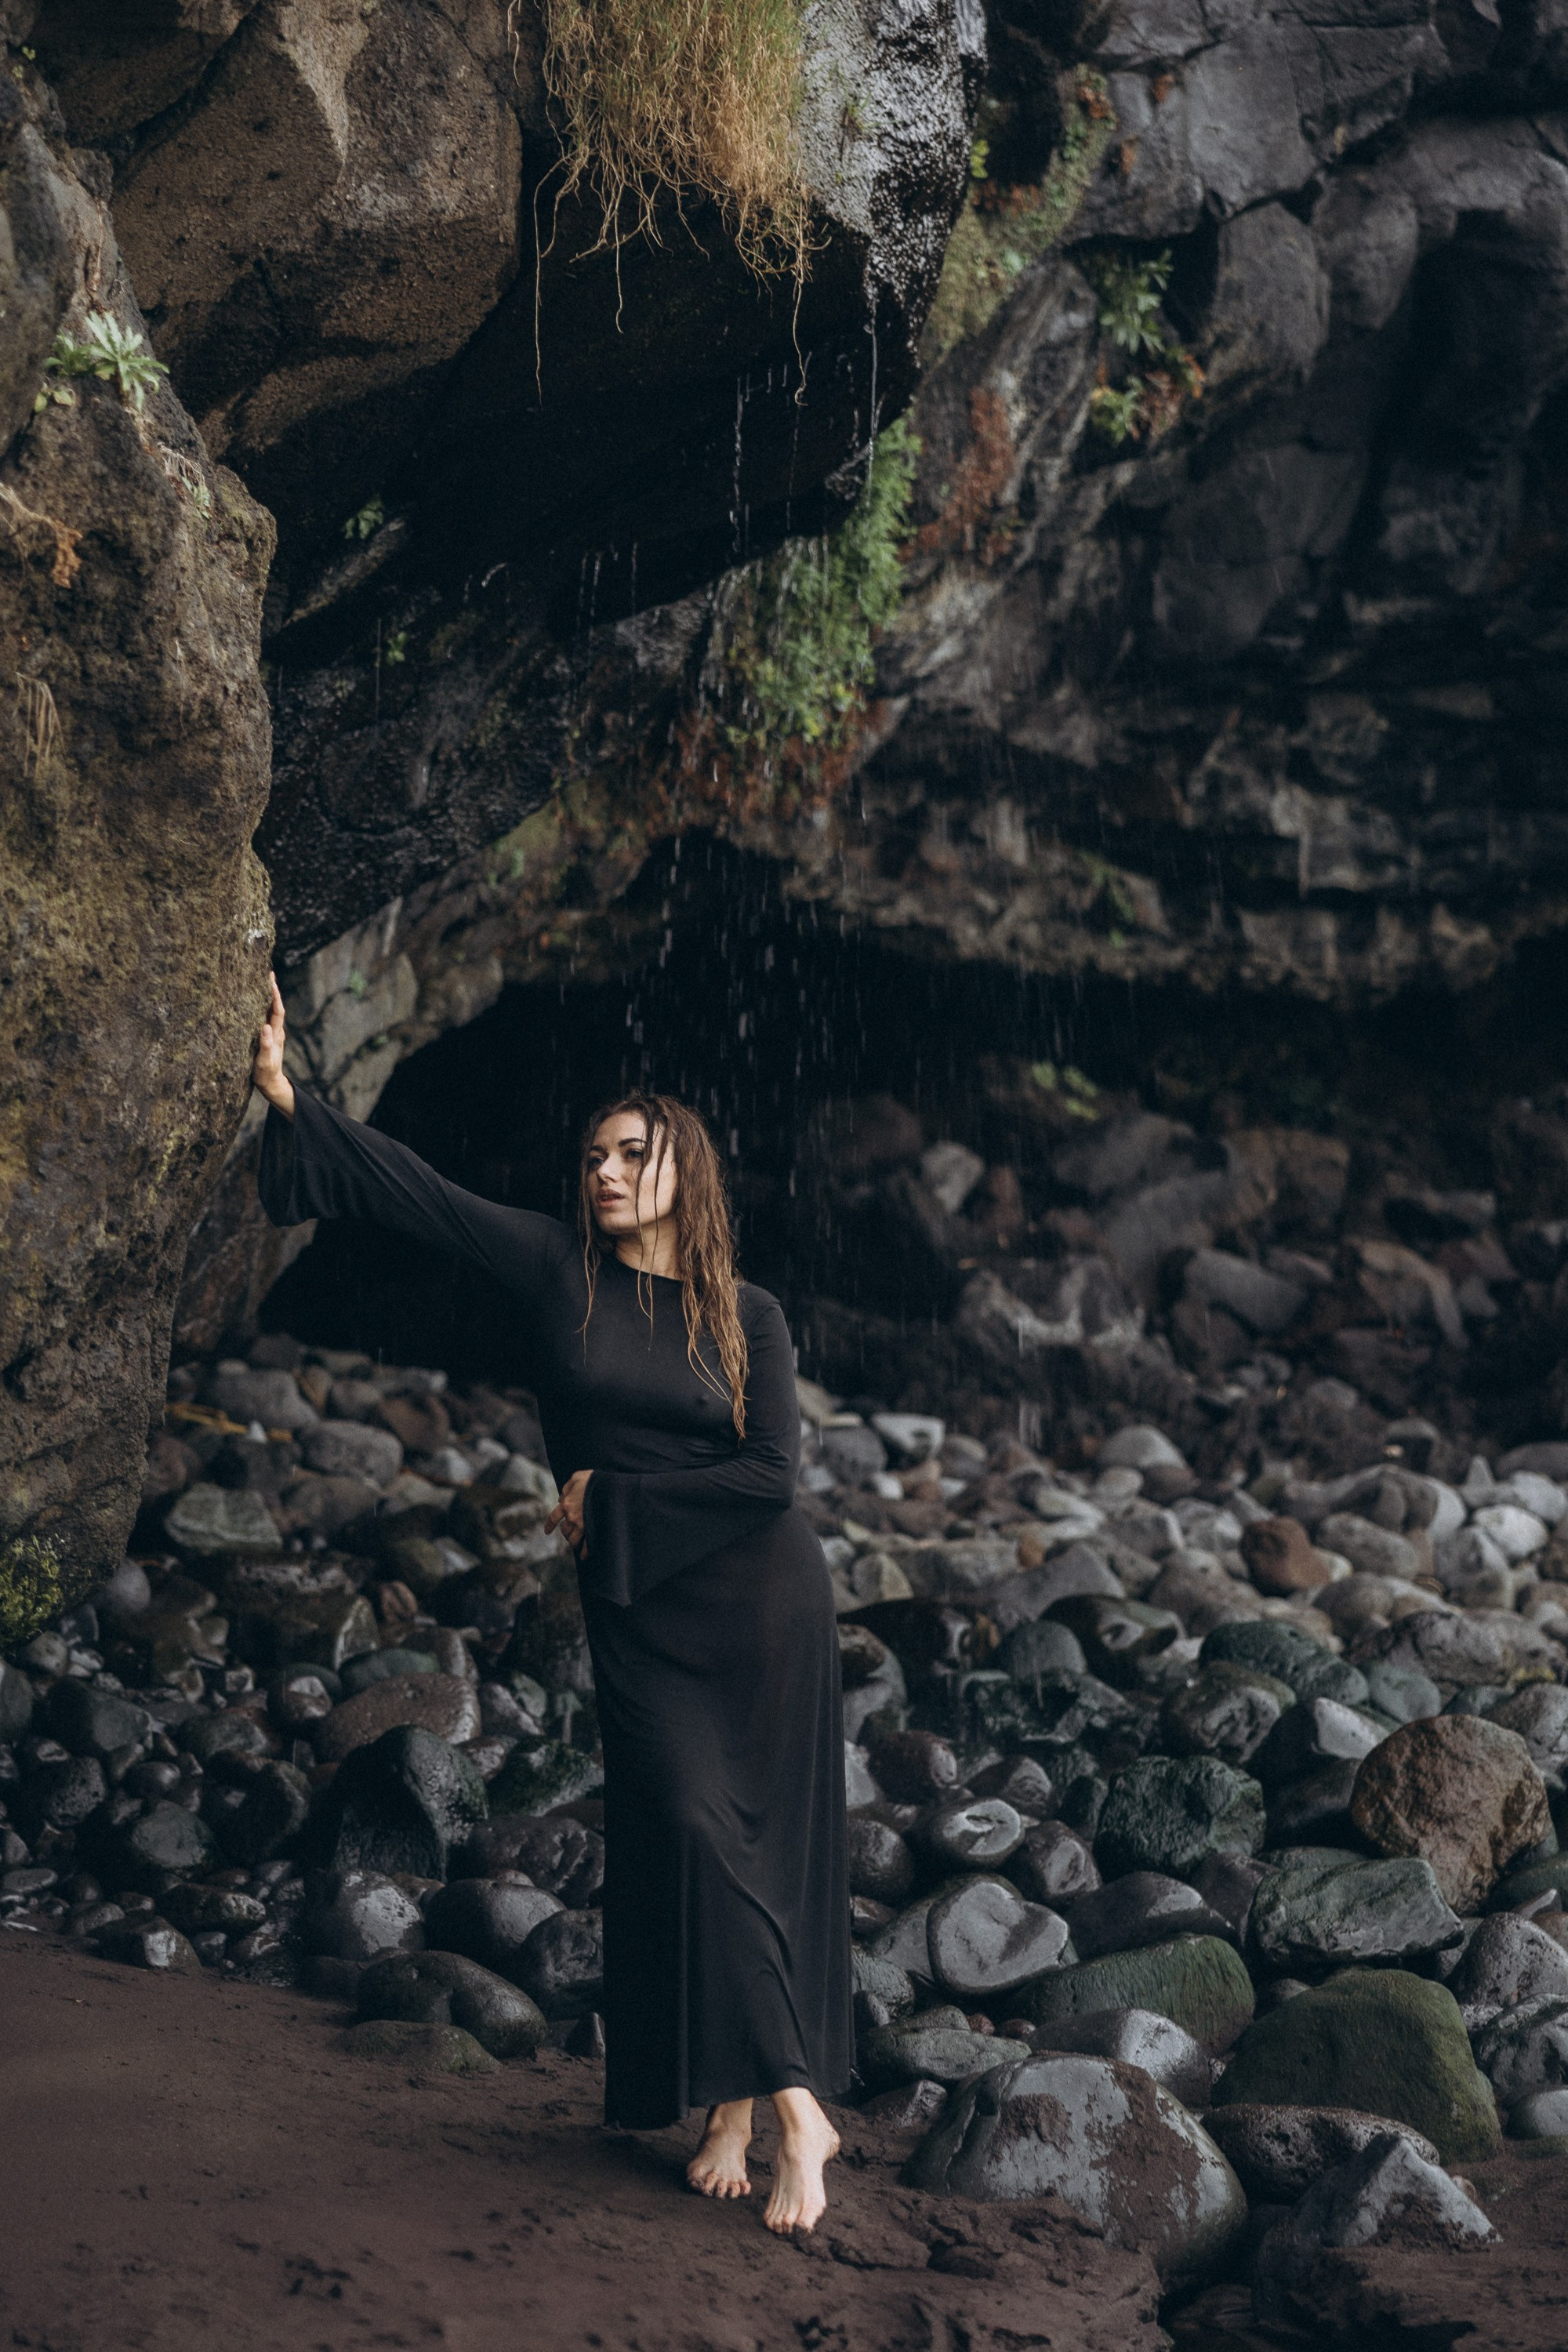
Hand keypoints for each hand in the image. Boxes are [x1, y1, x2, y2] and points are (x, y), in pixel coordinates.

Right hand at [252, 971, 295, 1117]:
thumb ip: (265, 1045)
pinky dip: (261, 1007)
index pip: (277, 1010)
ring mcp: (272, 1034)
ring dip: (267, 997)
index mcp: (276, 1034)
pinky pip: (265, 1017)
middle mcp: (276, 1031)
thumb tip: (265, 1027)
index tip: (271, 980)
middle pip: (275, 1006)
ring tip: (260, 982)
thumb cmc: (266, 1074)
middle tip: (267, 973)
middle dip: (272, 990)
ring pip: (270, 1011)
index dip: (275, 995)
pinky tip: (254, 1002)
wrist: (271, 1084)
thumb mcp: (264, 1061)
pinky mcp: (267, 1037)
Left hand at [546, 1468, 592, 1557]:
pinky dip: (585, 1552)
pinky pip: (587, 1544)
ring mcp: (583, 1525)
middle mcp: (572, 1517)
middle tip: (569, 1534)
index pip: (553, 1518)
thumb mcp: (576, 1477)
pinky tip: (584, 1556)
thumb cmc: (593, 1479)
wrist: (609, 1487)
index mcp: (566, 1504)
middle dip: (566, 1533)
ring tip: (575, 1544)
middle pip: (564, 1531)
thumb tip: (560, 1498)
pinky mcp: (593, 1529)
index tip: (547, 1531)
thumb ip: (567, 1488)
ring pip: (573, 1540)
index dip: (549, 1525)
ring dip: (573, 1542)